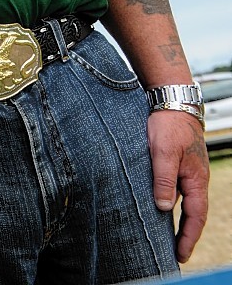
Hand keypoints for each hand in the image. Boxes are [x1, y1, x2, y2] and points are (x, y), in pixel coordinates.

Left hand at [147, 109, 209, 261]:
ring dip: (177, 220)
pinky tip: (161, 208)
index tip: (181, 254)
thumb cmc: (168, 125)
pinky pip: (177, 190)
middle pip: (192, 213)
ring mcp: (188, 172)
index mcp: (196, 180)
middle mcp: (195, 179)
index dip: (188, 236)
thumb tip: (162, 208)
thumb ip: (163, 180)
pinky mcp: (178, 164)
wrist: (172, 101)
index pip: (195, 216)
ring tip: (167, 238)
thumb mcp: (163, 153)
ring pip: (184, 201)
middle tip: (177, 254)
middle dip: (185, 234)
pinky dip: (171, 203)